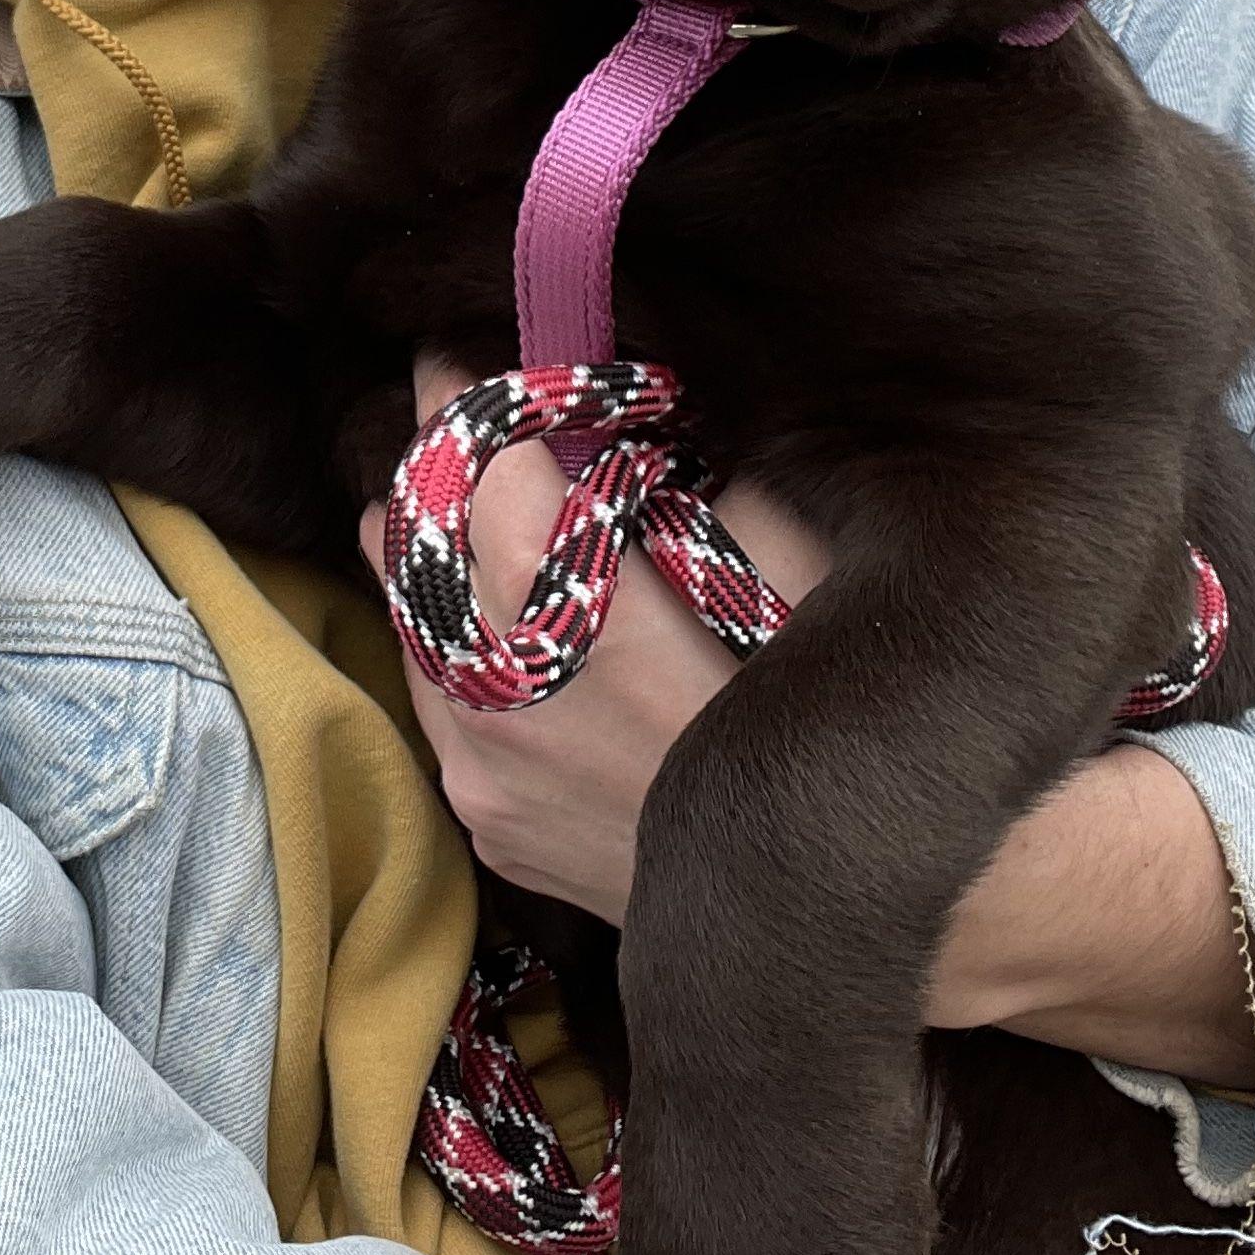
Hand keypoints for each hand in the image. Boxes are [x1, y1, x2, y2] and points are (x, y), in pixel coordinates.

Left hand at [360, 351, 1254, 1076]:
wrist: (845, 901)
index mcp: (582, 622)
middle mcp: (508, 702)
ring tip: (479, 511)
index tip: (457, 353)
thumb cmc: (838, 711)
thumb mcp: (801, 561)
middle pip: (409, 545)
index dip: (462, 402)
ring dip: (435, 560)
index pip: (474, 476)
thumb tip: (630, 414)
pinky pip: (435, 706)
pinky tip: (509, 620)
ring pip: (409, 627)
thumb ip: (707, 480)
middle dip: (434, 471)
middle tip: (466, 419)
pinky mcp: (493, 829)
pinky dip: (452, 646)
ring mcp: (488, 778)